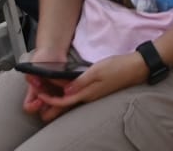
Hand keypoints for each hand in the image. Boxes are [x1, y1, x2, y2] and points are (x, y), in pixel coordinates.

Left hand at [29, 52, 146, 120]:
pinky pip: (76, 94)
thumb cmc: (117, 68)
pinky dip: (66, 91)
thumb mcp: (97, 71)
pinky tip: (63, 85)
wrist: (136, 68)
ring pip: (69, 99)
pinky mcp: (95, 89)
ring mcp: (92, 94)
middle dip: (49, 101)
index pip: (62, 102)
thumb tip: (64, 92)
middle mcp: (87, 97)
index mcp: (86, 94)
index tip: (37, 91)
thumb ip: (81, 81)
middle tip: (37, 91)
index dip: (48, 98)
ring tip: (45, 87)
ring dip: (56, 95)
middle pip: (64, 104)